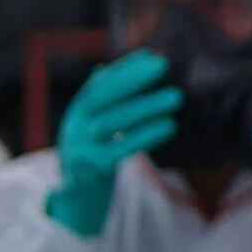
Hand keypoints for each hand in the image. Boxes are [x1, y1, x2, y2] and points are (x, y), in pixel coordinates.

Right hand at [47, 49, 181, 237]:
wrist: (77, 196)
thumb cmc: (95, 151)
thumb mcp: (96, 123)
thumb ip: (112, 95)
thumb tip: (135, 59)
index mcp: (78, 110)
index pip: (101, 83)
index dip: (125, 68)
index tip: (152, 55)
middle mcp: (75, 124)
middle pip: (105, 97)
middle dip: (134, 79)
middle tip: (164, 65)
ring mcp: (81, 146)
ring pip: (115, 121)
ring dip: (147, 107)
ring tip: (176, 97)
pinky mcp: (94, 167)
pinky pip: (122, 148)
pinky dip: (147, 135)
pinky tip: (170, 126)